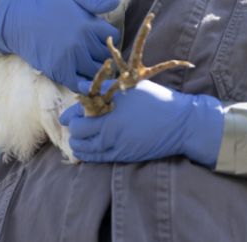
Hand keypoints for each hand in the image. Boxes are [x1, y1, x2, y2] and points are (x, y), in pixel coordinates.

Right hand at [0, 0, 119, 90]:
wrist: (21, 23)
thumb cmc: (49, 9)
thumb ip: (96, 2)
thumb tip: (117, 1)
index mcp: (88, 25)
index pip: (113, 37)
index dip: (109, 38)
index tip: (100, 38)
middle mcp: (82, 43)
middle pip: (106, 56)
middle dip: (103, 54)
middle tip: (94, 53)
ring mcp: (71, 58)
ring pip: (96, 71)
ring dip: (95, 69)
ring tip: (88, 64)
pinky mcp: (60, 71)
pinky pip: (80, 84)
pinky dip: (85, 83)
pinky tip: (82, 77)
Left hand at [59, 80, 223, 165]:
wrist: (181, 124)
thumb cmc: (157, 101)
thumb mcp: (130, 88)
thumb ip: (105, 87)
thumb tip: (83, 88)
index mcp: (110, 111)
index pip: (79, 115)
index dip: (69, 116)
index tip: (65, 117)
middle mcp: (110, 132)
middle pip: (78, 134)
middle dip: (73, 129)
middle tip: (74, 125)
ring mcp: (117, 147)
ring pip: (86, 150)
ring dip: (78, 144)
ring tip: (78, 139)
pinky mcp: (124, 156)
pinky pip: (99, 159)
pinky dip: (89, 154)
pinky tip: (88, 150)